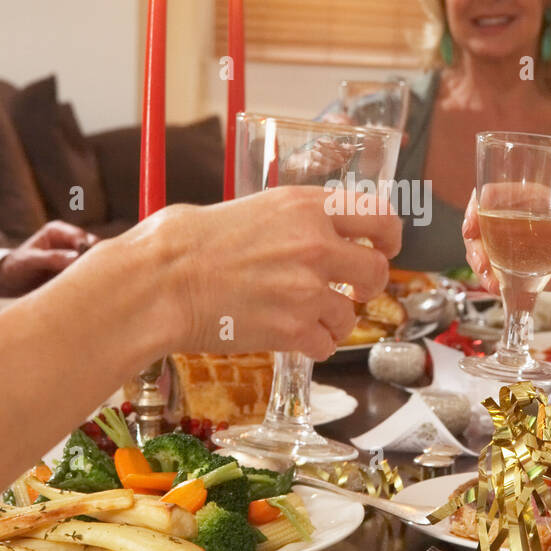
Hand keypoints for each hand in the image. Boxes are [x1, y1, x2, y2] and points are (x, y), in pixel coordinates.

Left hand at [0, 221, 98, 295]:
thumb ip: (52, 258)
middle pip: (92, 249)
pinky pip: (86, 275)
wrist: (7, 282)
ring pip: (92, 263)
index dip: (88, 249)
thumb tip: (77, 258)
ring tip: (91, 286)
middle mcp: (68, 241)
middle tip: (95, 277)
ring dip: (93, 273)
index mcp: (57, 231)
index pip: (81, 237)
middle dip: (95, 262)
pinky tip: (87, 290)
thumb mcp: (30, 261)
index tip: (88, 265)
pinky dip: (88, 281)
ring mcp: (72, 257)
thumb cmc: (15, 267)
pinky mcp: (73, 271)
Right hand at [156, 185, 401, 359]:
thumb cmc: (191, 242)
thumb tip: (321, 232)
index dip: (388, 237)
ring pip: (351, 314)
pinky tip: (291, 337)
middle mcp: (316, 244)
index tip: (383, 248)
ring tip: (301, 316)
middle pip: (377, 271)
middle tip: (349, 290)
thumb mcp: (254, 208)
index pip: (380, 216)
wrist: (162, 281)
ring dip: (332, 319)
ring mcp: (308, 288)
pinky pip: (327, 344)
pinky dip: (313, 345)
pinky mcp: (293, 328)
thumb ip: (296, 220)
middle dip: (367, 285)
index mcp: (308, 205)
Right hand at [462, 191, 550, 303]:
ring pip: (483, 248)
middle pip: (482, 222)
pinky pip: (495, 270)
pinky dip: (491, 280)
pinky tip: (497, 289)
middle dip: (473, 241)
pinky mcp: (517, 268)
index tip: (474, 223)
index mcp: (536, 199)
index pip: (497, 193)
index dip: (479, 205)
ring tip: (491, 282)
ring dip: (479, 264)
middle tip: (481, 261)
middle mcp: (519, 218)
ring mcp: (515, 244)